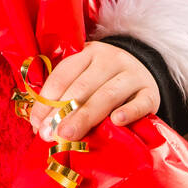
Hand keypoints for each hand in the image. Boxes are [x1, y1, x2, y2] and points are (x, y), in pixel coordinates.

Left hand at [28, 41, 160, 141]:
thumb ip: (65, 95)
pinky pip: (140, 102)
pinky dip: (129, 111)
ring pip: (107, 95)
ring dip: (86, 116)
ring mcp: (132, 75)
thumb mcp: (84, 77)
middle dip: (63, 112)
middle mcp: (110, 60)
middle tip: (50, 134)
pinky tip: (116, 121)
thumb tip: (40, 125)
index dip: (47, 99)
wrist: (143, 71)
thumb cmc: (104, 81)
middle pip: (83, 86)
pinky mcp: (151, 92)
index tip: (37, 123)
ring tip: (69, 134)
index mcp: (88, 54)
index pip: (63, 74)